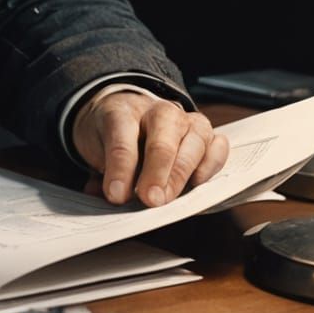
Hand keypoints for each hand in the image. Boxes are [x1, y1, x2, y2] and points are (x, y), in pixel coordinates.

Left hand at [72, 92, 228, 206]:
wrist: (129, 111)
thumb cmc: (113, 133)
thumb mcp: (96, 148)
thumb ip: (103, 171)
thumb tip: (109, 195)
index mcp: (123, 111)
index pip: (122, 140)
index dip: (120, 170)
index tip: (115, 195)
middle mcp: (159, 112)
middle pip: (162, 142)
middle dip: (157, 174)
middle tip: (150, 201)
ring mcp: (186, 120)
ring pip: (194, 143)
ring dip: (182, 175)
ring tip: (168, 200)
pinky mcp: (206, 133)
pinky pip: (217, 147)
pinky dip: (211, 165)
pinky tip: (197, 182)